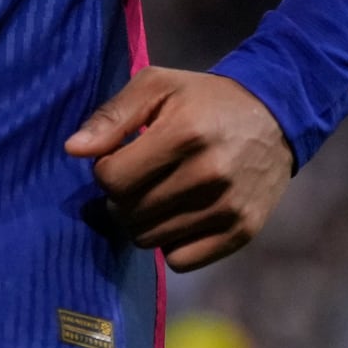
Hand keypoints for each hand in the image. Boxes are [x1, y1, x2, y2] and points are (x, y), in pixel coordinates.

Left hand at [66, 67, 294, 270]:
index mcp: (183, 135)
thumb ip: (111, 116)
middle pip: (128, 212)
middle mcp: (208, 176)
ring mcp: (228, 208)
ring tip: (156, 194)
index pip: (112, 179)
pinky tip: (177, 216)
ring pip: (150, 240)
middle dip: (120, 198)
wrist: (275, 117)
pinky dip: (170, 244)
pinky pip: (181, 261)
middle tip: (137, 178)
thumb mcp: (155, 86)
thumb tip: (73, 150)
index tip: (119, 157)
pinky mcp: (243, 232)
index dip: (104, 170)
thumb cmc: (203, 99)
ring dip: (141, 221)